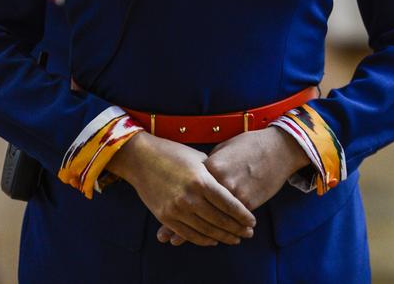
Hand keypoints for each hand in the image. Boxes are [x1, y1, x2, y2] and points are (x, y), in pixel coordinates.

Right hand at [107, 131, 255, 246]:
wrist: (140, 157)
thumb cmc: (172, 153)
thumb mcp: (197, 158)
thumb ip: (213, 175)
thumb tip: (230, 188)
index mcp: (201, 180)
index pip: (229, 204)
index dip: (243, 215)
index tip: (252, 222)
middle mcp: (190, 197)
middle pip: (220, 220)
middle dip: (237, 229)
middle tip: (248, 234)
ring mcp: (177, 209)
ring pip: (206, 231)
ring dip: (222, 237)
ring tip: (234, 239)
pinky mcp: (165, 216)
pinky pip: (188, 234)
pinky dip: (203, 240)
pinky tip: (213, 240)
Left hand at [156, 127, 308, 245]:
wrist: (274, 148)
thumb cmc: (246, 146)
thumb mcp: (220, 152)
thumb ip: (205, 168)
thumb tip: (191, 179)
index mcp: (208, 169)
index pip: (188, 192)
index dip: (176, 207)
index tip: (165, 219)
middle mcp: (218, 184)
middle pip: (197, 211)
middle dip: (183, 228)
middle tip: (171, 239)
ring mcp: (233, 195)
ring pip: (214, 221)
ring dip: (203, 234)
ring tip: (187, 241)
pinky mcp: (247, 203)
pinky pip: (230, 221)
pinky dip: (222, 231)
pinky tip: (216, 237)